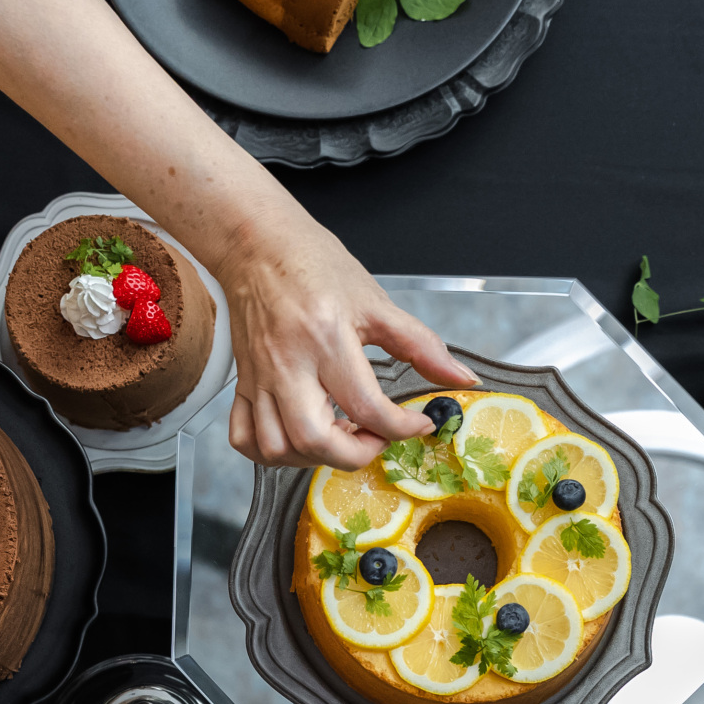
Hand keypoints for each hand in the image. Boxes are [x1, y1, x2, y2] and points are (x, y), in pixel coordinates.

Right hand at [218, 221, 472, 468]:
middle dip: (355, 454)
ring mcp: (260, 378)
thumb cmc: (312, 266)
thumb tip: (459, 378)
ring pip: (276, 448)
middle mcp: (288, 365)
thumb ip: (421, 346)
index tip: (417, 424)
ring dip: (313, 458)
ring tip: (340, 436)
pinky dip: (272, 453)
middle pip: (315, 440)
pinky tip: (299, 439)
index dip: (402, 428)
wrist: (257, 245)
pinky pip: (244, 438)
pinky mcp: (244, 383)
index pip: (366, 406)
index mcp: (326, 340)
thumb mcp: (376, 302)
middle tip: (376, 437)